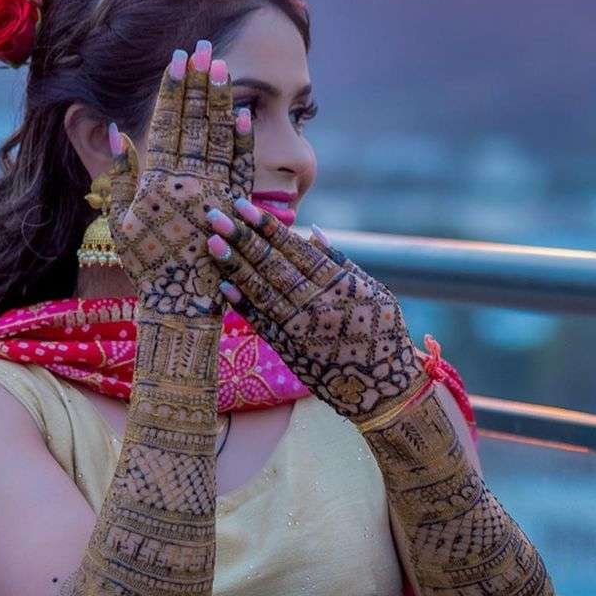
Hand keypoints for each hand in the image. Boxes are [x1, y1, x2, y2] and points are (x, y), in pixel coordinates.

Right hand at [106, 43, 254, 318]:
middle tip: (203, 48)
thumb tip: (116, 131)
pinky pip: (242, 167)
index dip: (173, 90)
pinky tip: (245, 114)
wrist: (181, 304)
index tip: (177, 59)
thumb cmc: (147, 265)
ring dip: (221, 101)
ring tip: (221, 68)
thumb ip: (120, 176)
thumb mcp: (120, 221)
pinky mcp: (236, 207)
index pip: (167, 124)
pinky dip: (243, 140)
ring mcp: (215, 192)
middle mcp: (188, 181)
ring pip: (219, 138)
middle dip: (199, 83)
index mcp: (157, 181)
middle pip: (195, 122)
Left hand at [201, 203, 425, 421]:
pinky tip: (223, 284)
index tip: (244, 206)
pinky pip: (260, 321)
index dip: (267, 227)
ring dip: (234, 265)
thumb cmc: (383, 333)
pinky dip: (241, 302)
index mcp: (336, 284)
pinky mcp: (288, 348)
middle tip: (214, 214)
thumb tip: (313, 232)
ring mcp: (297, 327)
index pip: (294, 248)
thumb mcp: (373, 291)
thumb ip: (341, 263)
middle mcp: (313, 303)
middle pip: (271, 265)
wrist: (382, 389)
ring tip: (212, 242)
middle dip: (241, 238)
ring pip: (260, 289)